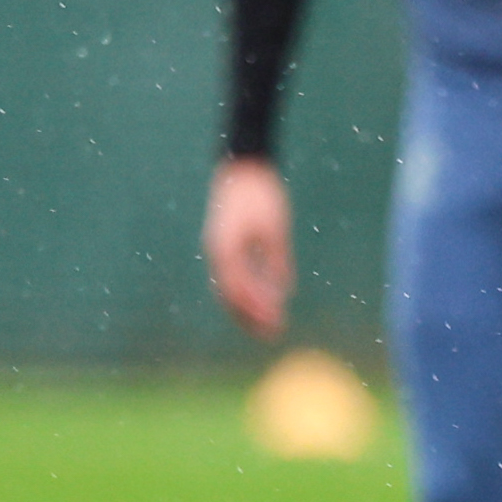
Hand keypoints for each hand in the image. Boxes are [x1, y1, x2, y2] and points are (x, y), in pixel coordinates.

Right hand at [203, 158, 295, 337]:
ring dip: (247, 308)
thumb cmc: (262, 196)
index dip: (256, 310)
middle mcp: (217, 252)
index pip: (239, 289)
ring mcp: (218, 249)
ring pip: (229, 288)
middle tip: (273, 333)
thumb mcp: (275, 229)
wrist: (242, 168)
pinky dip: (247, 291)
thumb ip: (277, 260)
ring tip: (269, 325)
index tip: (276, 323)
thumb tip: (284, 291)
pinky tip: (265, 301)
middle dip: (250, 317)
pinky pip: (233, 276)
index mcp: (227, 248)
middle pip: (229, 295)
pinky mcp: (224, 245)